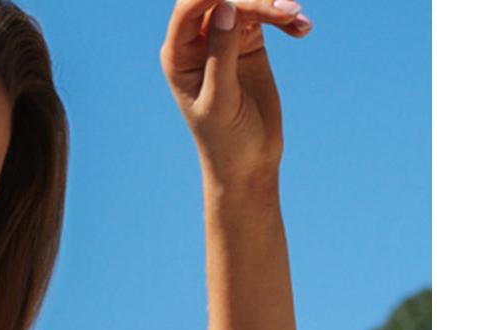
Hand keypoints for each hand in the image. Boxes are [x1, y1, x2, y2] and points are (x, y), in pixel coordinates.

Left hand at [161, 0, 312, 185]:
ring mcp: (223, 36)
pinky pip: (266, 13)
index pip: (189, 8)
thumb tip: (224, 6)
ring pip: (246, 1)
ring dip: (273, 5)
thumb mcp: (221, 100)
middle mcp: (196, 41)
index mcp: (178, 56)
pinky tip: (302, 28)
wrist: (249, 161)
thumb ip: (220, 53)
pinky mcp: (248, 39)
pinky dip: (284, 17)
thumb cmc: (226, 139)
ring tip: (297, 19)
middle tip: (282, 9)